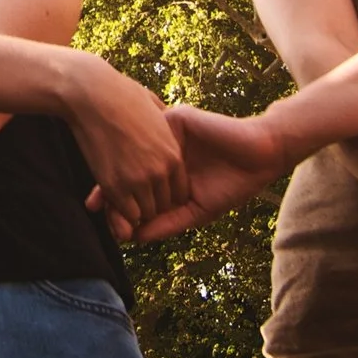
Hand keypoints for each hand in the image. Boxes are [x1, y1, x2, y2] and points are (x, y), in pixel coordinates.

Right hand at [57, 55, 184, 233]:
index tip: (154, 187)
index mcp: (173, 154)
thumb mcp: (155, 108)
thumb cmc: (122, 96)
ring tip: (125, 194)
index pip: (181, 192)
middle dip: (152, 202)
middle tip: (137, 193)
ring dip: (136, 207)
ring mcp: (137, 180)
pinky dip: (120, 209)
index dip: (167, 193)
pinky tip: (113, 194)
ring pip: (145, 213)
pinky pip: (125, 212)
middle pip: (164, 206)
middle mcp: (160, 171)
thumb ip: (167, 125)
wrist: (92, 95)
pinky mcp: (114, 186)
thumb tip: (170, 126)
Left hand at [117, 105, 289, 241]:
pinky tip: (134, 174)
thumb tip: (133, 238)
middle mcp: (159, 150)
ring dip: (121, 172)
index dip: (115, 202)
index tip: (104, 222)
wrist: (260, 158)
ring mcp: (166, 133)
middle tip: (97, 209)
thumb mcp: (195, 211)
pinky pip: (151, 134)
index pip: (133, 184)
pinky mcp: (176, 119)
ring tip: (110, 198)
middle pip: (127, 167)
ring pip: (134, 151)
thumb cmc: (231, 185)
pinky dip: (142, 153)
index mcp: (162, 170)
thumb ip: (166, 222)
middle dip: (109, 188)